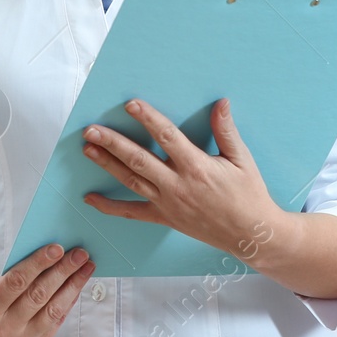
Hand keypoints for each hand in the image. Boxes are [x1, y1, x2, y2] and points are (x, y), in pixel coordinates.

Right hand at [0, 244, 94, 336]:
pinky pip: (56, 323)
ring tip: (85, 268)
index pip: (17, 282)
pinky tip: (76, 287)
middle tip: (79, 254)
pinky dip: (68, 303)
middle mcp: (3, 331)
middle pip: (39, 295)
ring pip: (53, 310)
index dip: (38, 263)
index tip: (57, 248)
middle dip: (62, 271)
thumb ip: (14, 278)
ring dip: (73, 286)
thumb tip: (49, 257)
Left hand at [82, 99, 281, 262]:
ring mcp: (167, 203)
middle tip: (91, 129)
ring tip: (87, 148)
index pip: (166, 136)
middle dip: (113, 142)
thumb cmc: (248, 194)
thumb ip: (226, 131)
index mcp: (197, 166)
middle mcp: (177, 184)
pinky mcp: (164, 218)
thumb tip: (221, 103)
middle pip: (138, 159)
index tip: (130, 104)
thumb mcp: (242, 159)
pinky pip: (132, 213)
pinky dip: (109, 207)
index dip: (147, 118)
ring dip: (107, 164)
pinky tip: (90, 198)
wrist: (249, 233)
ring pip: (131, 180)